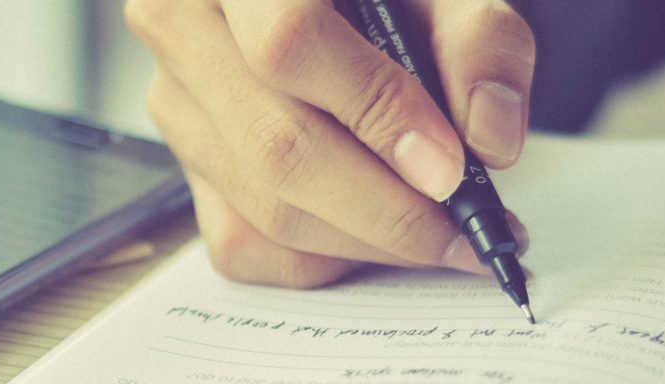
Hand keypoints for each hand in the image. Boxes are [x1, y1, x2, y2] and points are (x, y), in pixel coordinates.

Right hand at [126, 0, 532, 287]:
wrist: (310, 3)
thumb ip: (478, 41)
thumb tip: (489, 139)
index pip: (290, 44)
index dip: (376, 113)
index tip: (451, 170)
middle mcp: (183, 29)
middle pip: (276, 146)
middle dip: (386, 209)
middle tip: (465, 229)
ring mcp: (175, 104)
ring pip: (265, 207)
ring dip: (367, 241)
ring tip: (441, 234)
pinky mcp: (187, 165)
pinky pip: (245, 243)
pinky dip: (323, 259)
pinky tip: (373, 232)